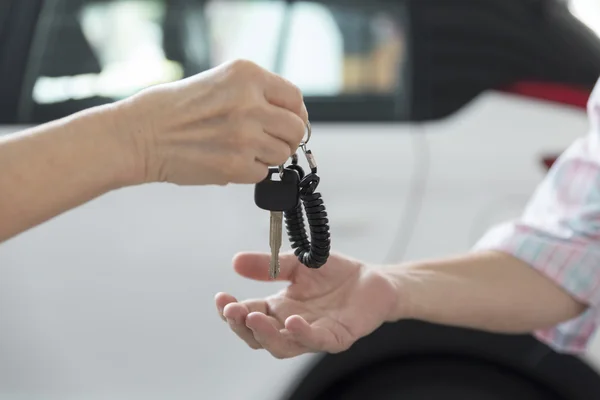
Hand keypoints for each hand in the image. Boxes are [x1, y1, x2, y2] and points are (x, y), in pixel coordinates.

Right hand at [112, 59, 307, 185]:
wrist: (140, 135)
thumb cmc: (172, 109)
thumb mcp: (218, 82)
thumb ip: (254, 94)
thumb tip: (287, 116)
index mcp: (247, 76)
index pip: (294, 97)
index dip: (296, 113)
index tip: (290, 122)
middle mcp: (250, 103)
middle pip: (296, 128)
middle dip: (287, 138)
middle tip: (270, 142)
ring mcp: (245, 135)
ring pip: (282, 154)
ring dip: (268, 156)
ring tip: (242, 151)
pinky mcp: (236, 165)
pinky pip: (263, 173)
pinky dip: (251, 172)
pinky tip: (229, 162)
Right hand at [215, 252, 398, 358]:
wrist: (373, 279)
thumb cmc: (335, 274)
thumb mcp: (297, 263)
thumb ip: (269, 265)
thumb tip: (236, 261)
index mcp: (279, 309)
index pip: (248, 316)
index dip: (232, 311)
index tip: (221, 297)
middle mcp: (292, 325)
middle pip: (259, 337)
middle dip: (241, 326)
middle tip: (231, 310)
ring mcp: (313, 334)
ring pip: (282, 346)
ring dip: (265, 335)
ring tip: (253, 318)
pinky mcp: (336, 337)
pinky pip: (316, 341)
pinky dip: (302, 334)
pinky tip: (292, 322)